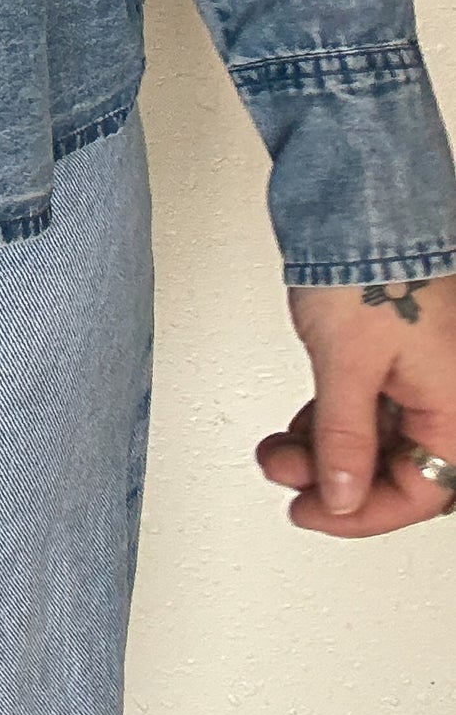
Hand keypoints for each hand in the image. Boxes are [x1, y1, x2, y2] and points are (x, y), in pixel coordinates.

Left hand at [256, 271, 455, 536]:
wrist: (361, 202)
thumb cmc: (372, 265)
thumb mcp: (348, 365)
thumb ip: (344, 436)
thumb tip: (341, 495)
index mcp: (455, 407)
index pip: (420, 490)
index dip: (361, 511)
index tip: (310, 511)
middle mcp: (446, 394)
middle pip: (398, 467)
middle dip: (336, 479)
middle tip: (285, 478)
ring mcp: (418, 373)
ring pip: (376, 438)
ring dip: (324, 452)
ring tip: (275, 453)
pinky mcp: (390, 353)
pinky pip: (365, 407)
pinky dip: (329, 422)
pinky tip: (294, 432)